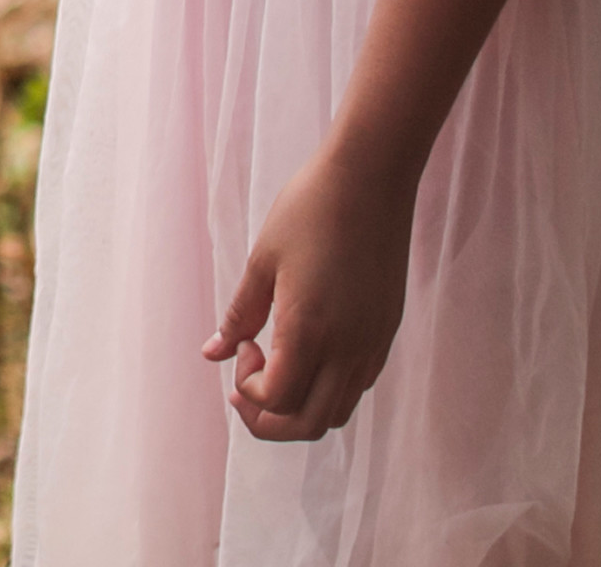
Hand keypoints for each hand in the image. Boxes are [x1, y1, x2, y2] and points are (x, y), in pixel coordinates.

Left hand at [205, 144, 417, 440]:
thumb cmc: (310, 209)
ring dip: (300, 406)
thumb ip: (240, 314)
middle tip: (246, 382)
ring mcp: (374, 343)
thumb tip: (213, 353)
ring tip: (276, 366)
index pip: (278, 400)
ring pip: (337, 411)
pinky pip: (358, 385)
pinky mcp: (388, 331)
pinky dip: (327, 388)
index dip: (249, 390)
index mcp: (311, 330)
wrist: (372, 177)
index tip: (244, 345)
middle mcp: (349, 347)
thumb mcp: (263, 261)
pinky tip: (308, 349)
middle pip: (309, 424)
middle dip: (269, 418)